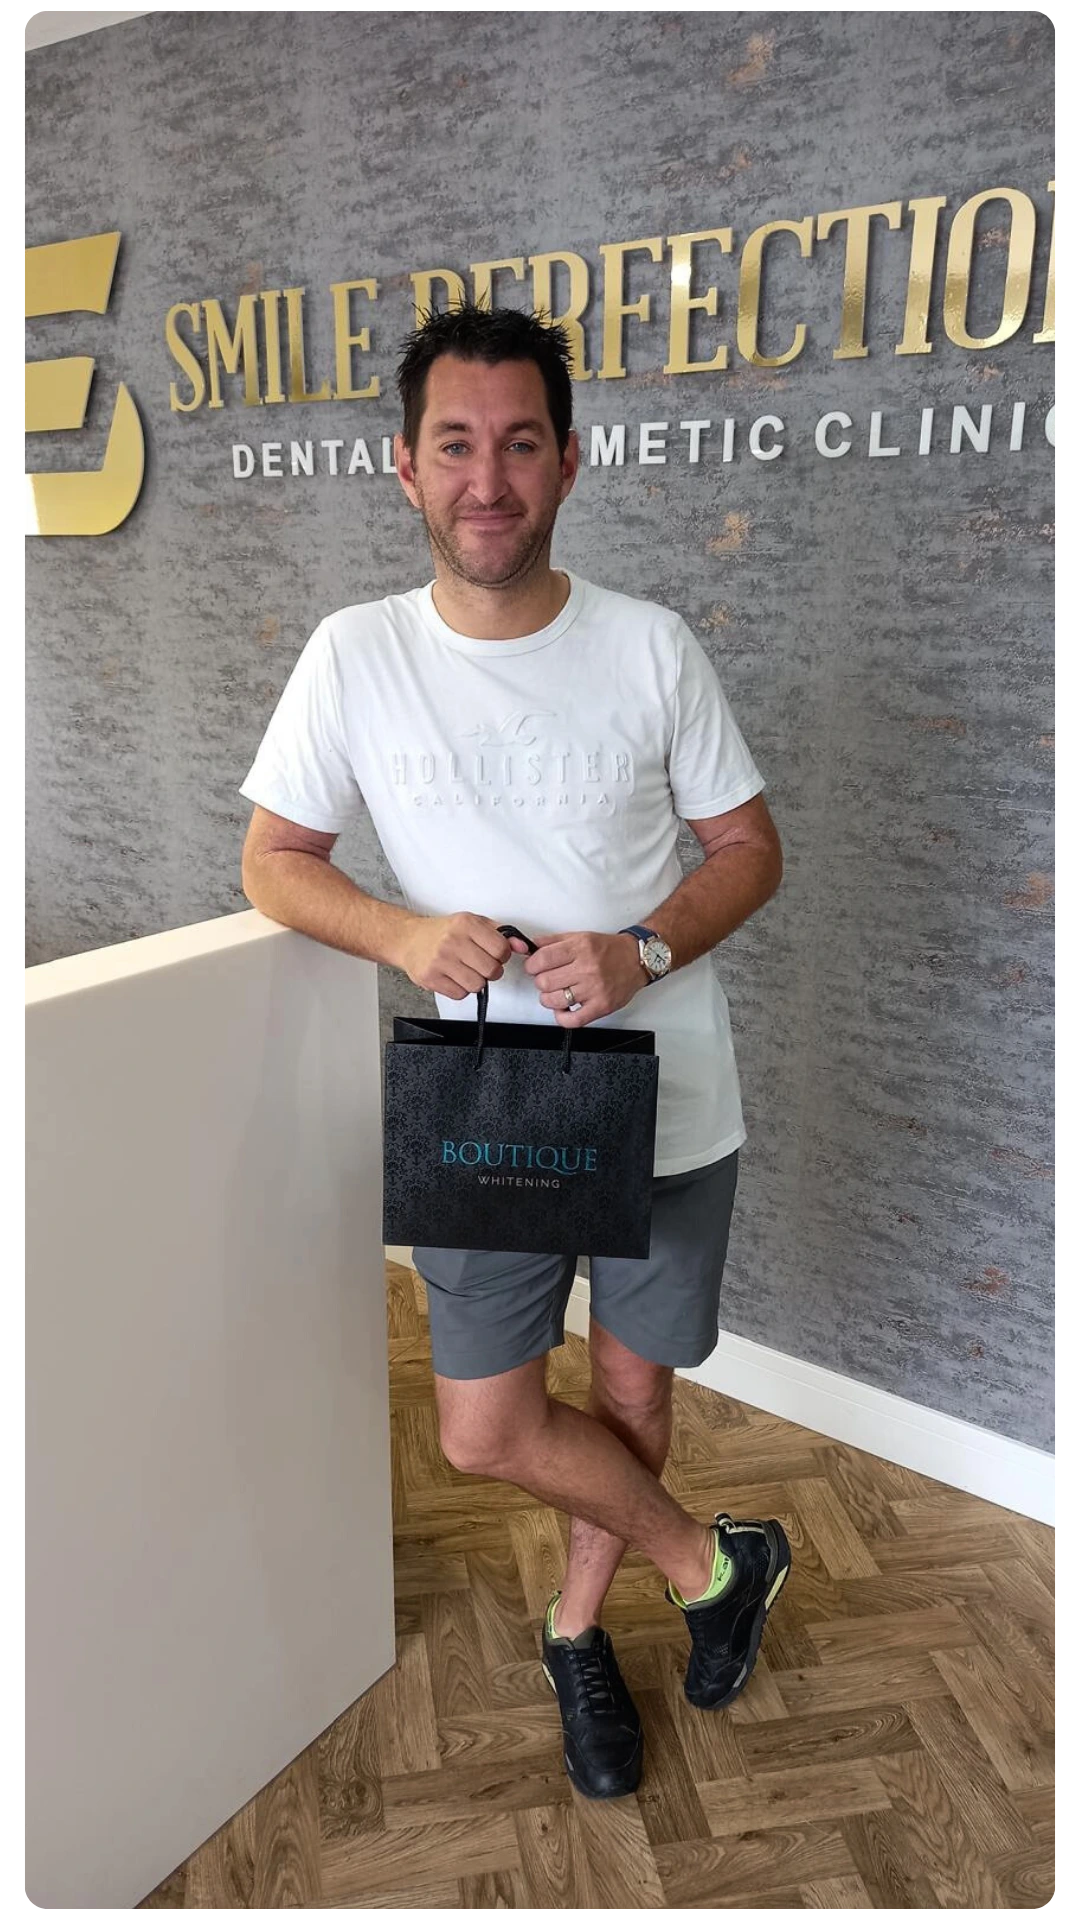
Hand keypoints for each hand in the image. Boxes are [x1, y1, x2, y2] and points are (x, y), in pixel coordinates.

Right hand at [396, 914, 528, 998]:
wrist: (409, 939)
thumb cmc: (444, 932)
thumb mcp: (474, 924)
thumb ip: (501, 934)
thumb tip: (523, 946)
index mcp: (466, 924)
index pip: (501, 948)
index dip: (501, 955)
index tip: (494, 954)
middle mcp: (453, 940)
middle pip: (491, 970)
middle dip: (490, 971)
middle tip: (480, 965)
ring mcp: (440, 960)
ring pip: (477, 985)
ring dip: (475, 981)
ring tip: (465, 970)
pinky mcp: (430, 977)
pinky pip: (460, 994)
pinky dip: (460, 989)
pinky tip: (453, 977)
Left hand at [524, 931, 646, 1026]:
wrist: (637, 960)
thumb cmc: (609, 950)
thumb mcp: (581, 936)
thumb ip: (554, 941)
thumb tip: (532, 946)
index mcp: (581, 948)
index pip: (542, 959)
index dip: (532, 965)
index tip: (534, 967)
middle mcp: (588, 968)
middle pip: (545, 982)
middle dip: (540, 982)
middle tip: (547, 979)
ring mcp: (594, 989)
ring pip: (554, 1001)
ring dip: (548, 999)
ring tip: (556, 993)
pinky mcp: (601, 1006)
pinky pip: (573, 1020)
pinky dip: (562, 1017)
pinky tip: (563, 1009)